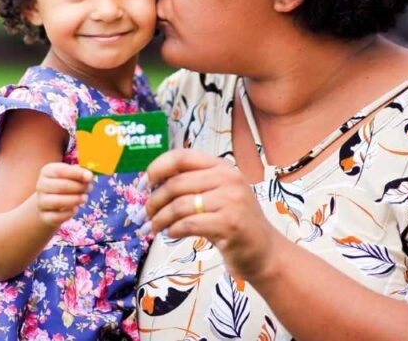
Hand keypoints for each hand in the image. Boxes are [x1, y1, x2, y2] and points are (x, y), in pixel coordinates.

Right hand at [34, 162, 92, 227]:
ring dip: (75, 200)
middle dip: (78, 187)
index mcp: (47, 171)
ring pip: (58, 202)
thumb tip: (88, 176)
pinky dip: (69, 213)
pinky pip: (57, 216)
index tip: (89, 177)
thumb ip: (80, 174)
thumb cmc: (65, 185)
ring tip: (84, 198)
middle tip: (89, 188)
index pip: (59, 171)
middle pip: (60, 186)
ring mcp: (41, 202)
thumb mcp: (71, 176)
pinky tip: (75, 209)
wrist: (50, 204)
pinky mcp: (44, 216)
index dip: (76, 174)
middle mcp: (41, 185)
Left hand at [145, 149, 279, 282]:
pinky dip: (173, 230)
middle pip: (175, 184)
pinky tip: (170, 234)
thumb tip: (149, 185)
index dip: (156, 168)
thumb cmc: (232, 222)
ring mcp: (231, 200)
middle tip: (144, 215)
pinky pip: (188, 224)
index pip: (181, 156)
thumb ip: (190, 185)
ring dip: (160, 219)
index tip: (143, 185)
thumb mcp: (215, 195)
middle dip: (154, 201)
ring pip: (179, 205)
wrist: (264, 252)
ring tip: (152, 228)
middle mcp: (228, 178)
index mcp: (222, 166)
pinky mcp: (230, 224)